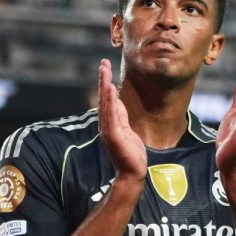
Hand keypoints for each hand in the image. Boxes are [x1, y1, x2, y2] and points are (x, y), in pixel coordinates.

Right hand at [98, 59, 146, 181]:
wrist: (132, 173)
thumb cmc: (131, 155)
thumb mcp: (128, 130)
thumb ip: (121, 117)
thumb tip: (118, 101)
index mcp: (110, 123)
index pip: (107, 99)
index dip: (105, 83)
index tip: (105, 67)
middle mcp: (106, 124)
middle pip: (103, 98)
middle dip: (103, 79)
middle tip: (103, 62)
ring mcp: (108, 130)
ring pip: (105, 104)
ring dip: (104, 85)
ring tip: (104, 69)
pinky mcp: (113, 136)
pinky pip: (111, 115)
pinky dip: (110, 101)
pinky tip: (110, 89)